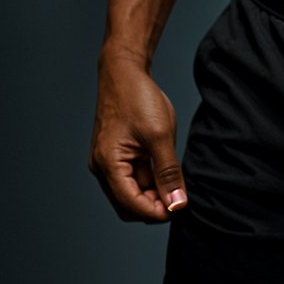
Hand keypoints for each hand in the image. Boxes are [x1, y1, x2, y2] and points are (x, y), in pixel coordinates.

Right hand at [89, 49, 187, 222]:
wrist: (124, 71)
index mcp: (108, 165)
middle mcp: (102, 168)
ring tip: (176, 181)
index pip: (132, 205)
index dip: (157, 212)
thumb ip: (168, 172)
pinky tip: (167, 171)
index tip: (181, 207)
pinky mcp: (116, 155)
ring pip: (132, 193)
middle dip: (154, 206)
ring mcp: (108, 162)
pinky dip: (150, 180)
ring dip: (153, 193)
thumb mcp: (160, 135)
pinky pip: (132, 178)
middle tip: (180, 197)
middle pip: (129, 205)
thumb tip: (177, 203)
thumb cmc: (138, 98)